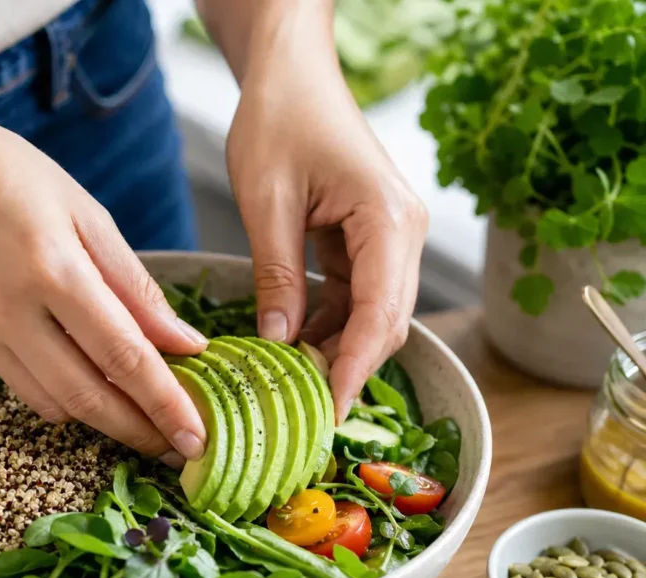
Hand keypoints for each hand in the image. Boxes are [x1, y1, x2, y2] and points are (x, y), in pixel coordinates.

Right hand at [0, 95, 207, 463]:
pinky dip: (63, 397)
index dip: (165, 402)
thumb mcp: (85, 212)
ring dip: (104, 421)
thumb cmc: (7, 174)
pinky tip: (88, 385)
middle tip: (179, 447)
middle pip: (89, 397)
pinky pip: (23, 388)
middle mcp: (10, 310)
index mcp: (52, 268)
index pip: (123, 355)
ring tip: (142, 419)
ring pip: (54, 404)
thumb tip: (185, 343)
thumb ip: (135, 285)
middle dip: (140, 431)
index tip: (198, 436)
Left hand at [224, 4, 427, 422]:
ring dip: (334, 349)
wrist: (292, 73)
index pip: (379, 313)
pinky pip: (355, 296)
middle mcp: (403, 233)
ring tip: (288, 383)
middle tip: (301, 411)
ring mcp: (390, 237)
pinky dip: (327, 324)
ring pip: (371, 315)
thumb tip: (280, 344)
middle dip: (345, 367)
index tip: (329, 413)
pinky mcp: (370, 239)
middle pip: (385, 322)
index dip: (353, 369)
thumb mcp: (266, 203)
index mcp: (388, 220)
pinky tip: (292, 344)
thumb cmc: (280, 119)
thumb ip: (277, 277)